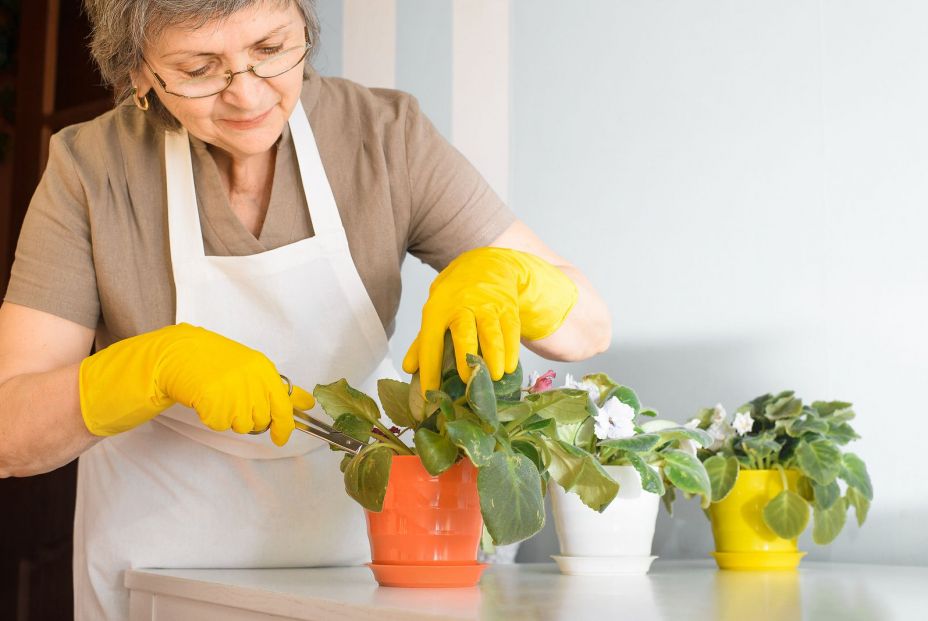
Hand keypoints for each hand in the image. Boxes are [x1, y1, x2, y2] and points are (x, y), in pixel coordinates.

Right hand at [78, 323, 313, 445]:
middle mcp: (252, 379)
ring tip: (218, 397)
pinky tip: (205, 400)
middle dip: (250, 419)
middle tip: (233, 403)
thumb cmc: (214, 361)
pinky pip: (220, 424)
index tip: (282, 437)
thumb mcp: (251, 368)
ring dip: (230, 417)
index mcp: (263, 369)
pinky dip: (212, 417)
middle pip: (261, 420)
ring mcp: (233, 391)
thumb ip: (279, 388)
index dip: (284, 426)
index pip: (284, 406)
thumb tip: (308, 404)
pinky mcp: (214, 402)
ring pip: (242, 425)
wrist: (177, 354)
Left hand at [402, 247, 577, 393]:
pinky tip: (509, 367)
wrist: (487, 263)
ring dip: (494, 355)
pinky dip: (511, 350)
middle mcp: (462, 305)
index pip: (430, 341)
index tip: (428, 393)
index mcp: (438, 308)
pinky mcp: (508, 307)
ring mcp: (487, 305)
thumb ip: (423, 340)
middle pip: (463, 332)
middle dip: (465, 355)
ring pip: (491, 331)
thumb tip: (408, 369)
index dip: (428, 368)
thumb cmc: (456, 294)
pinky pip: (511, 330)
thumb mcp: (436, 310)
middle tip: (467, 380)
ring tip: (495, 377)